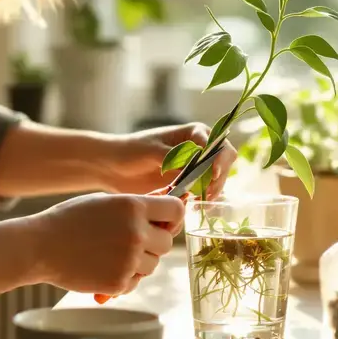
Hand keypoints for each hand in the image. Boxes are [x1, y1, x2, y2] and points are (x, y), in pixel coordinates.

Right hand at [26, 192, 184, 295]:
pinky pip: (135, 282)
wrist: (40, 247)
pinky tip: (103, 268)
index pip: (176, 210)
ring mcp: (129, 259)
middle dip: (154, 243)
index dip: (172, 218)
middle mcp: (136, 232)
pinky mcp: (119, 281)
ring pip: (153, 264)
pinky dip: (124, 279)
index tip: (163, 224)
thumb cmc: (70, 220)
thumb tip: (167, 213)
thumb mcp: (104, 202)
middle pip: (167, 242)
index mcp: (133, 206)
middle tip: (131, 242)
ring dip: (139, 262)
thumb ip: (136, 207)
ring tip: (111, 254)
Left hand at [99, 123, 238, 197]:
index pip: (218, 144)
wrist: (112, 167)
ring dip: (214, 189)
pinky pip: (206, 191)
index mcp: (194, 132)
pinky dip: (205, 198)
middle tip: (207, 193)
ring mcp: (196, 167)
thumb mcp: (152, 151)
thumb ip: (176, 156)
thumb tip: (198, 163)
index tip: (213, 174)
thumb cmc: (130, 151)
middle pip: (224, 161)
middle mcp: (200, 148)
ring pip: (218, 178)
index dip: (219, 159)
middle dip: (220, 176)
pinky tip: (197, 206)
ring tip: (199, 201)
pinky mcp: (189, 184)